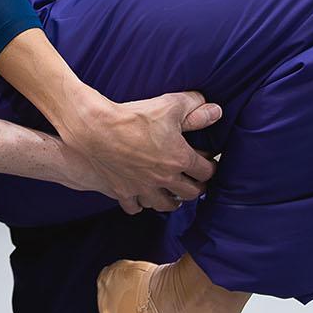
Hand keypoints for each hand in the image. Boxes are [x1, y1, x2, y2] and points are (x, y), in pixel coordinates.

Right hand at [62, 91, 221, 214]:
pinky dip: (140, 204)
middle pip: (190, 193)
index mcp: (180, 159)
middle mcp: (165, 178)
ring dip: (172, 201)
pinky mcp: (123, 191)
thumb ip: (195, 107)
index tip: (209, 164)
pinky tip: (141, 198)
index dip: (210, 167)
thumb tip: (216, 111)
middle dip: (196, 187)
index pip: (206, 171)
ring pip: (164, 205)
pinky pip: (135, 207)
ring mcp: (143, 188)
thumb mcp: (170, 105)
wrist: (97, 129)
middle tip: (195, 181)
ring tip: (173, 195)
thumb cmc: (134, 117)